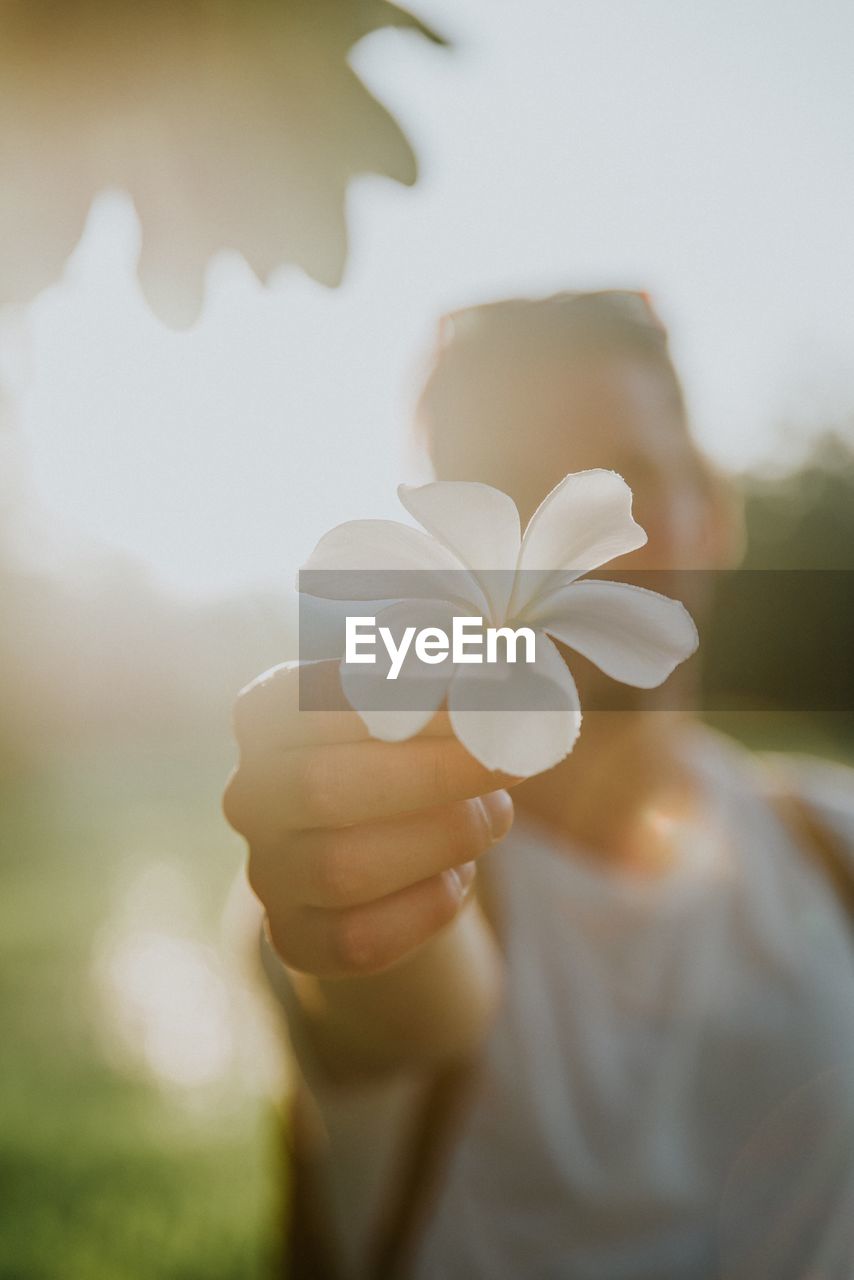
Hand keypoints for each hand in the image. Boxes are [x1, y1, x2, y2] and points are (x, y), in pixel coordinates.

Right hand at [223, 662, 515, 979]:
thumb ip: (450, 694)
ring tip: (492, 820)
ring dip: (439, 840)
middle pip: (322, 786)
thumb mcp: (422, 714)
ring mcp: (268, 872)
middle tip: (510, 762)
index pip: (314, 699)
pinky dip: (426, 906)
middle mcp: (251, 794)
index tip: (476, 695)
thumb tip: (513, 691)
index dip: (398, 698)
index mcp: (267, 716)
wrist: (393, 859)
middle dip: (432, 774)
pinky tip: (455, 877)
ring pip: (343, 868)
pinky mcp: (297, 938)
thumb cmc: (411, 760)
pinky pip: (360, 937)